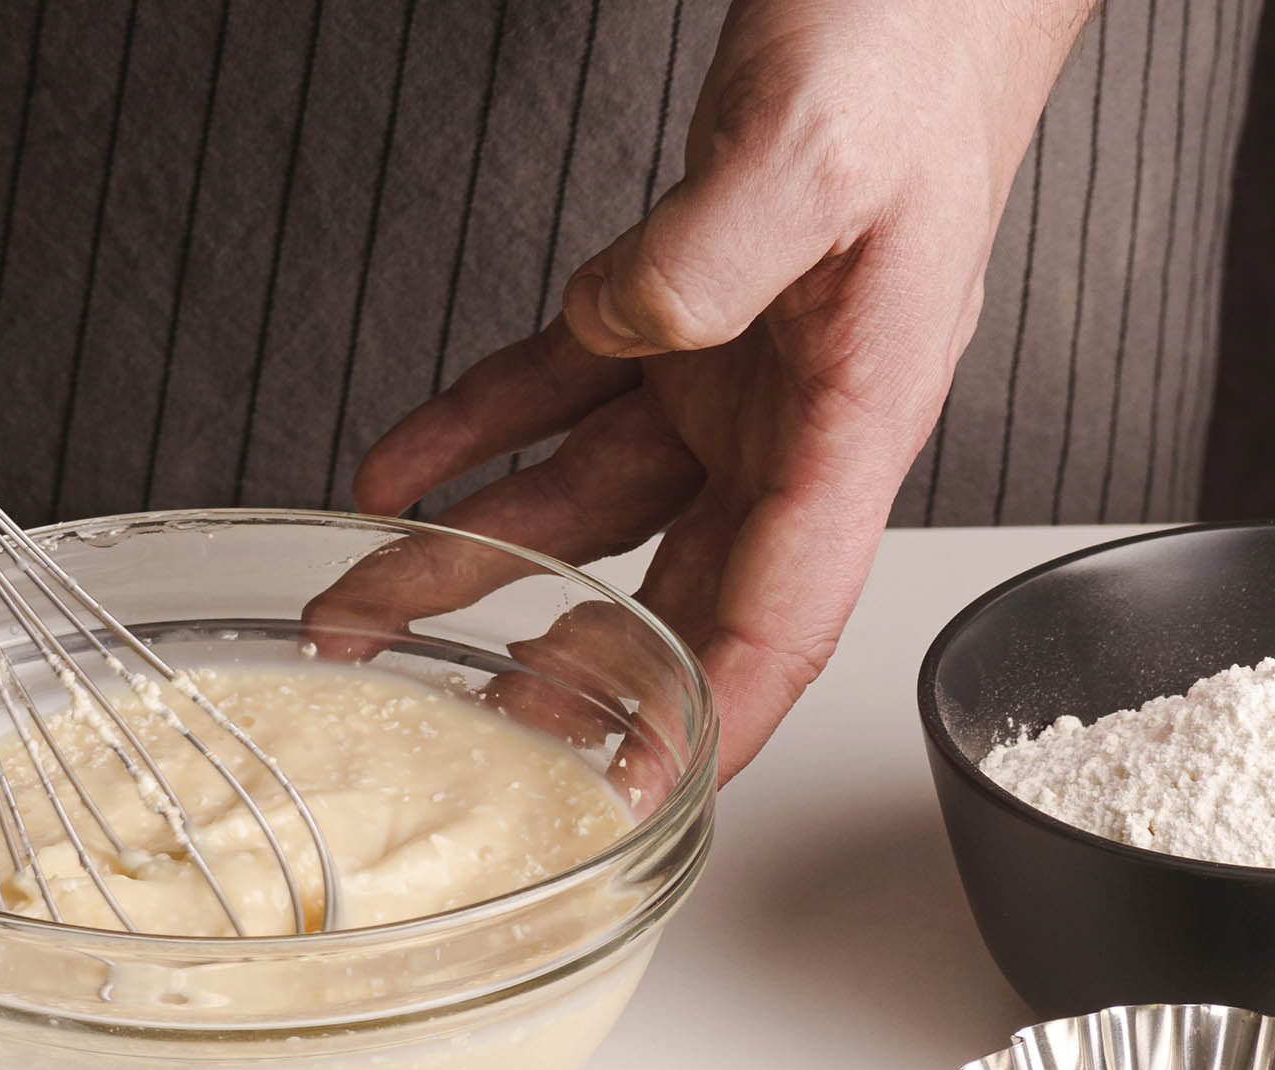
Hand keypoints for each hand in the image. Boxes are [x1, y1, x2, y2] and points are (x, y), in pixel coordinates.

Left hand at [355, 0, 1093, 783]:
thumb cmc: (907, 57)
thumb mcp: (816, 149)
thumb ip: (722, 252)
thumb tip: (625, 327)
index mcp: (854, 413)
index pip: (787, 609)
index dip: (717, 715)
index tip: (647, 792)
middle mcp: (787, 420)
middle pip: (669, 587)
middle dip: (567, 673)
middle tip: (471, 740)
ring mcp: (725, 374)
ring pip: (584, 500)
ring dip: (472, 556)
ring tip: (368, 609)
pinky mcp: (671, 314)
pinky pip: (555, 392)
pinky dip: (475, 430)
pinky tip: (401, 469)